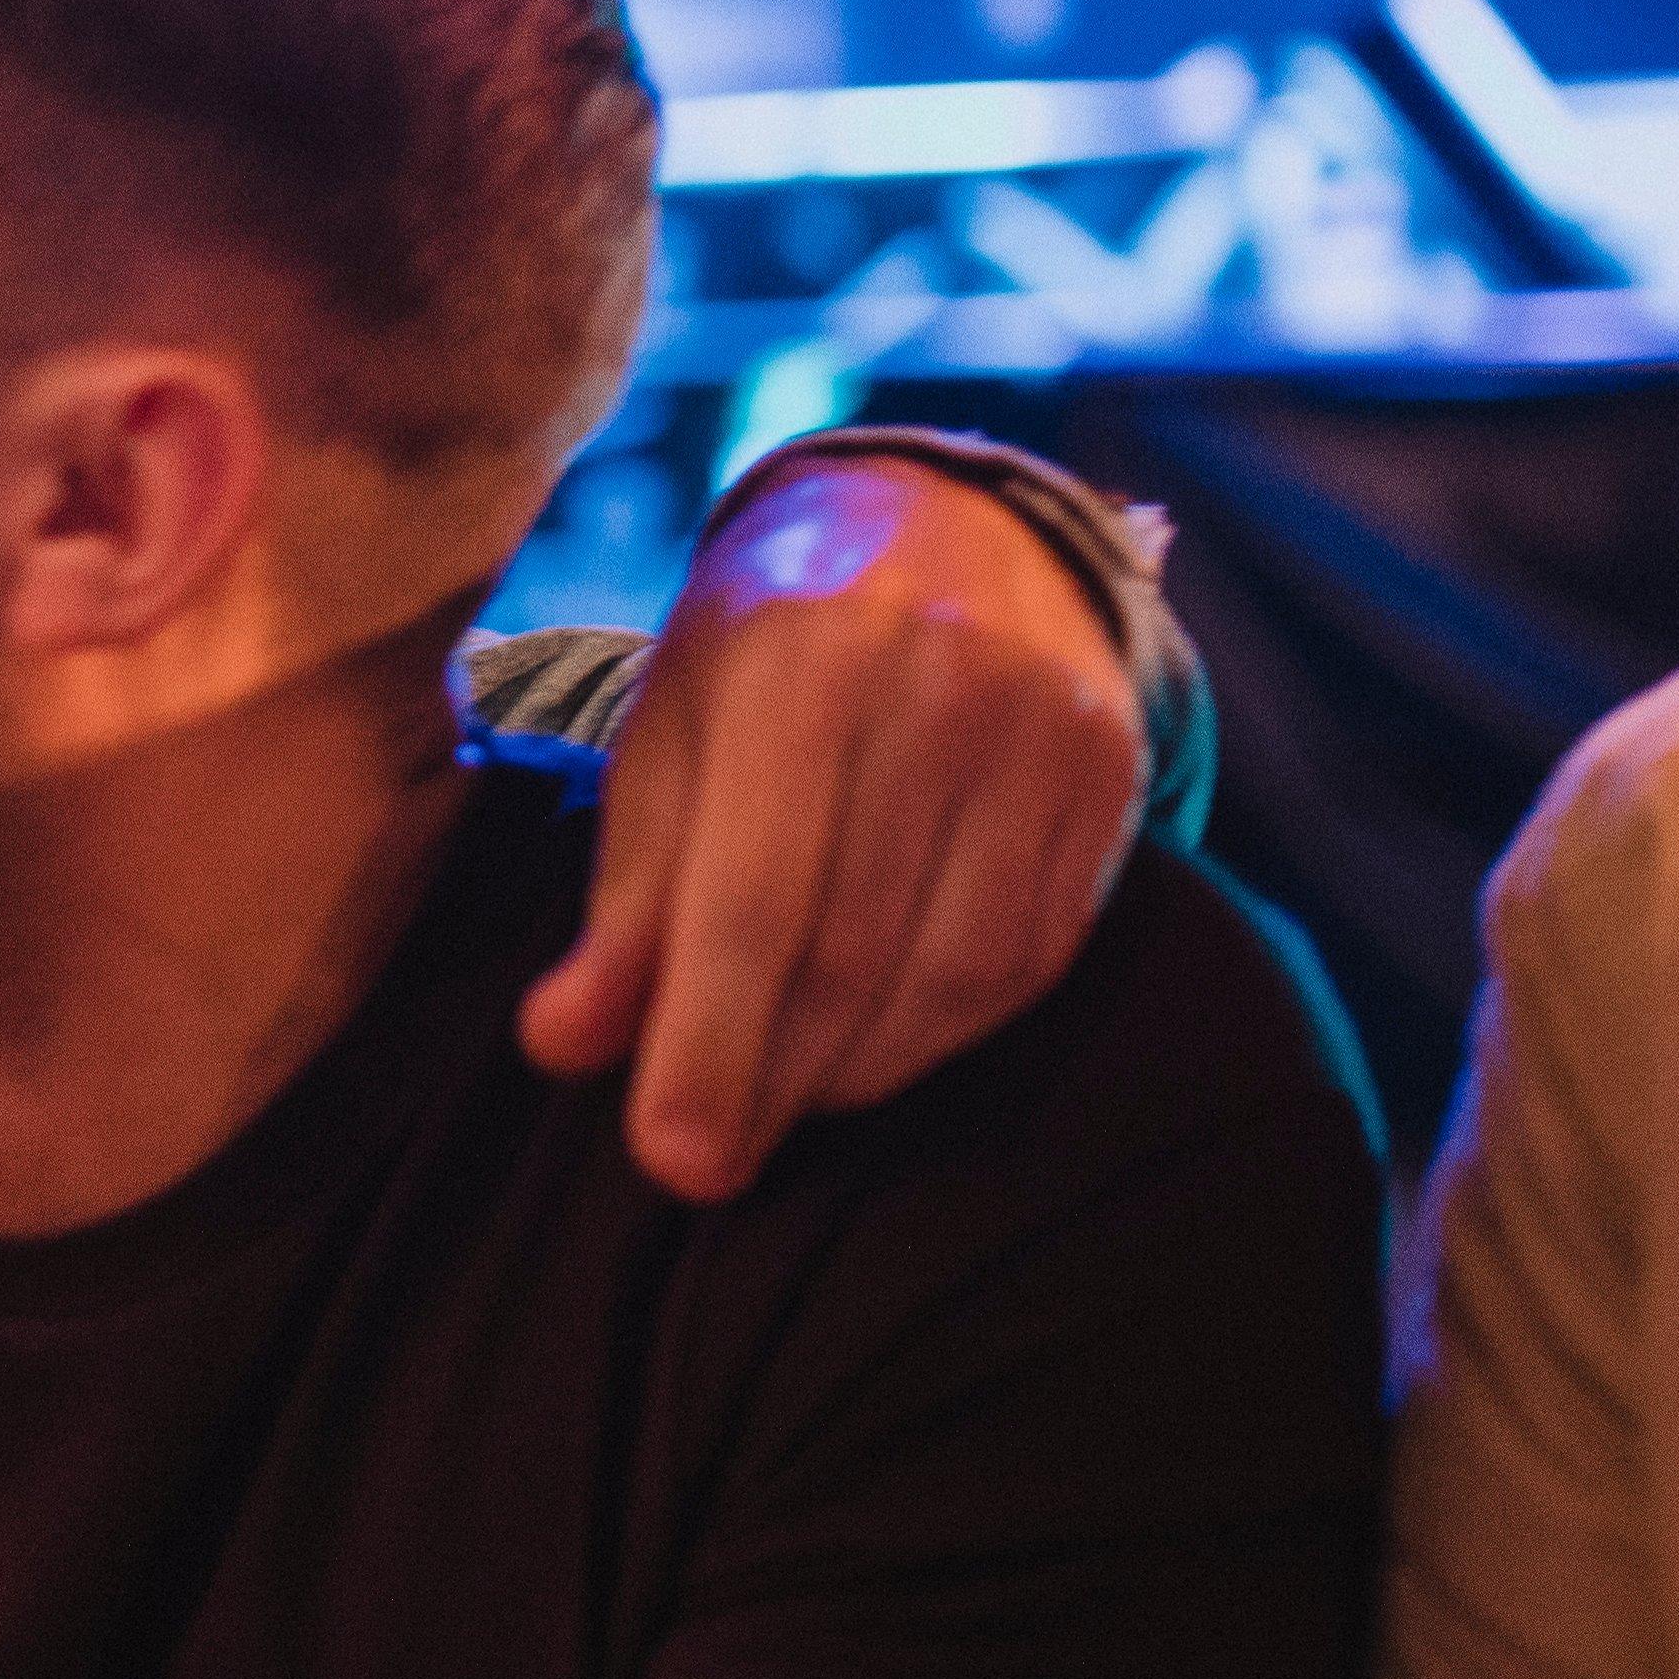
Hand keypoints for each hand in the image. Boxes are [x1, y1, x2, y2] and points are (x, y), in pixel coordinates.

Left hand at [521, 459, 1143, 1198]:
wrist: (949, 520)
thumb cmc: (769, 641)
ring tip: (782, 1094)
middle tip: (707, 1156)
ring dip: (858, 1070)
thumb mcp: (669, 731)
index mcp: (801, 658)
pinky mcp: (1112, 778)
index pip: (755, 898)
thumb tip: (566, 1045)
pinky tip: (876, 1043)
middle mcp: (942, 684)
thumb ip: (626, 898)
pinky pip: (1030, 957)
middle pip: (855, 949)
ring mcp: (1046, 730)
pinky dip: (943, 1030)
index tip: (672, 1159)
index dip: (711, 1046)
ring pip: (955, 972)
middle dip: (772, 1079)